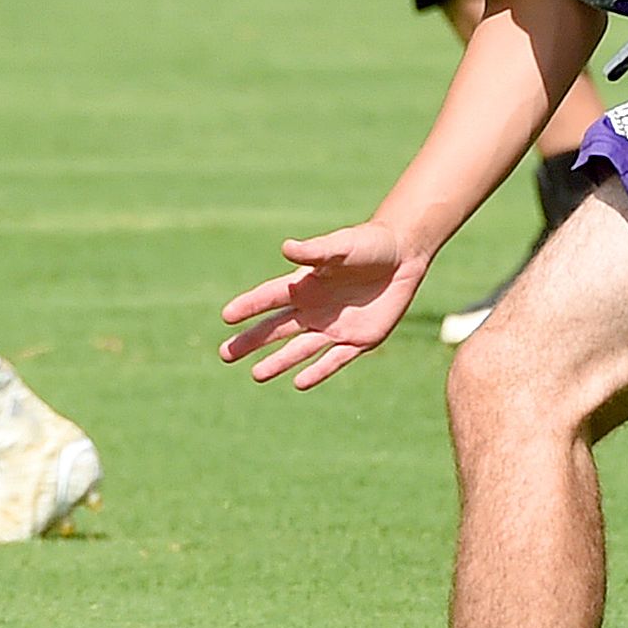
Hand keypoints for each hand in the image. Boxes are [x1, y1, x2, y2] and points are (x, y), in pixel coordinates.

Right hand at [218, 222, 430, 387]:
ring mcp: (334, 327)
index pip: (270, 297)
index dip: (249, 306)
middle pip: (276, 328)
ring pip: (300, 349)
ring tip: (256, 375)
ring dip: (278, 362)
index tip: (226, 316)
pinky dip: (318, 372)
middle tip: (225, 354)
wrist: (402, 256)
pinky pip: (334, 360)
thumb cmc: (368, 244)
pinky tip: (299, 383)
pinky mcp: (359, 340)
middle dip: (251, 341)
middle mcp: (313, 308)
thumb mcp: (342, 246)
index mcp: (304, 284)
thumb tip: (287, 248)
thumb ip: (316, 251)